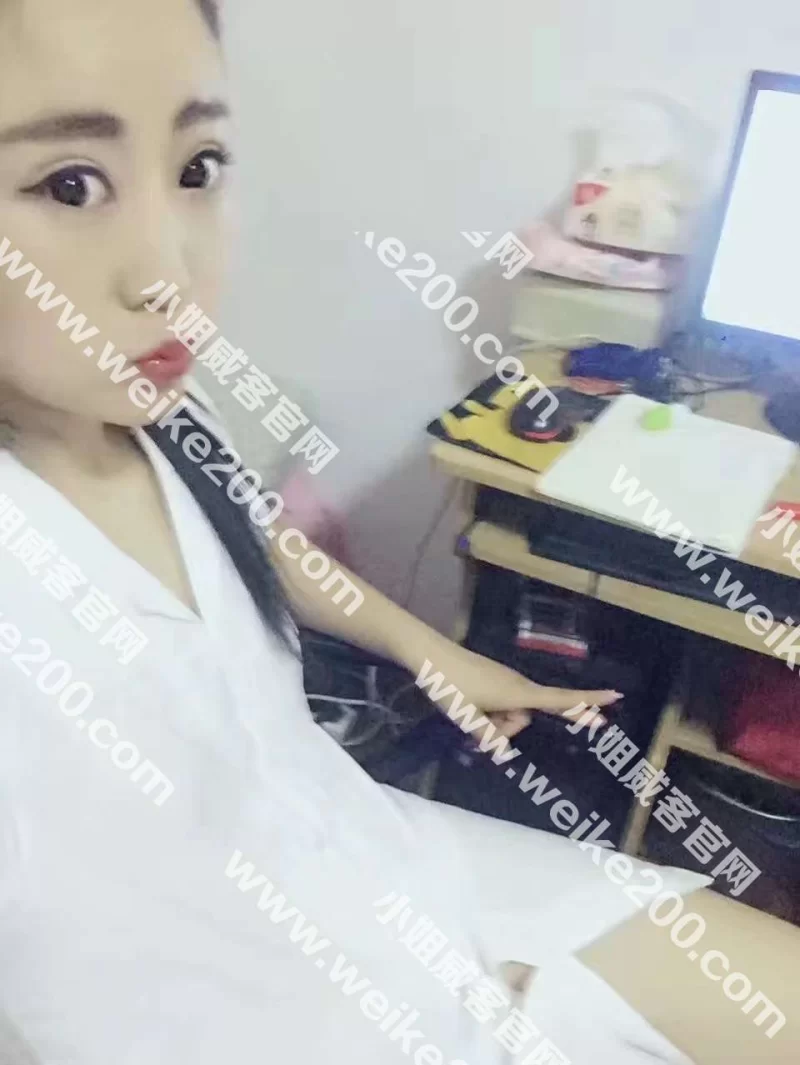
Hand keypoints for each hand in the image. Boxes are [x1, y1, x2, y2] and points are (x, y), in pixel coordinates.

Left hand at [427, 643, 620, 739]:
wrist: (429, 655)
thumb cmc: (451, 685)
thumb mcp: (467, 718)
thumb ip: (488, 738)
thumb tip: (504, 753)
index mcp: (518, 694)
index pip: (561, 700)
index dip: (587, 702)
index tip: (615, 698)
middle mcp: (516, 685)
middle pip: (526, 717)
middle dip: (508, 729)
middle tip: (478, 734)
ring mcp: (504, 681)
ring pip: (510, 712)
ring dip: (494, 722)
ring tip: (468, 715)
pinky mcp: (492, 679)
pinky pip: (500, 703)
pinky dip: (488, 713)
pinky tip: (467, 709)